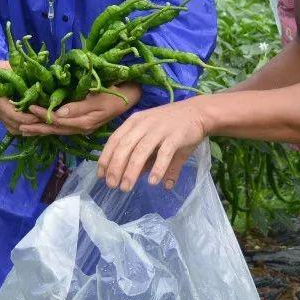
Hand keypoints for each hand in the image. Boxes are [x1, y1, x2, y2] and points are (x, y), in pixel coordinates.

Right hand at [0, 60, 40, 135]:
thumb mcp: (7, 67)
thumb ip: (21, 72)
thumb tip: (40, 75)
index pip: (13, 114)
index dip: (28, 117)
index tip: (41, 114)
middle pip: (15, 124)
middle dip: (31, 124)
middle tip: (46, 120)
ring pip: (13, 129)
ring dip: (28, 128)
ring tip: (42, 122)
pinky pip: (11, 127)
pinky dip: (23, 128)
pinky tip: (33, 123)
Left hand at [21, 83, 141, 135]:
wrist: (132, 96)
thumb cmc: (116, 93)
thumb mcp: (99, 99)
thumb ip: (79, 107)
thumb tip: (58, 113)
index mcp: (84, 122)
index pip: (58, 120)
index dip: (43, 115)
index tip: (29, 107)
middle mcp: (81, 127)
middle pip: (54, 129)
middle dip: (36, 127)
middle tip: (18, 125)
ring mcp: (82, 126)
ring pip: (57, 130)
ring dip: (41, 129)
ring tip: (24, 129)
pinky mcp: (83, 123)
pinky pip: (63, 127)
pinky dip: (50, 127)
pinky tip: (42, 126)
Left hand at [96, 98, 210, 191]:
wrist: (198, 112)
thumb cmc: (172, 126)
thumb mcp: (153, 137)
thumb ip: (144, 157)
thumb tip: (137, 176)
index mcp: (135, 121)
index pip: (114, 140)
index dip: (106, 158)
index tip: (101, 175)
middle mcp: (144, 124)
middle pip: (124, 147)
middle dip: (115, 167)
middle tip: (112, 185)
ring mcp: (159, 129)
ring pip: (140, 151)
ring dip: (131, 171)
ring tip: (126, 187)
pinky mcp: (175, 136)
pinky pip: (164, 154)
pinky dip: (157, 168)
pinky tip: (152, 182)